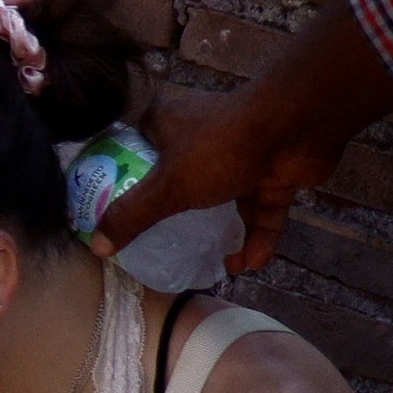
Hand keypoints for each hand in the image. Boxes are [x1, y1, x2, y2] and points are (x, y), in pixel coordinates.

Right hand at [102, 10, 392, 279]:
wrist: (296, 125)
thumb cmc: (221, 146)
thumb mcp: (167, 186)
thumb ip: (132, 216)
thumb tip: (96, 245)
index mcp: (167, 127)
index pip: (137, 155)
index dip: (127, 187)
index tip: (120, 220)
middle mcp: (201, 138)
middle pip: (181, 183)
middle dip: (181, 221)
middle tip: (170, 252)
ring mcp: (240, 156)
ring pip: (226, 202)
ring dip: (226, 236)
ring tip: (220, 267)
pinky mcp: (273, 173)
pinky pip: (261, 211)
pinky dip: (257, 236)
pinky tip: (251, 263)